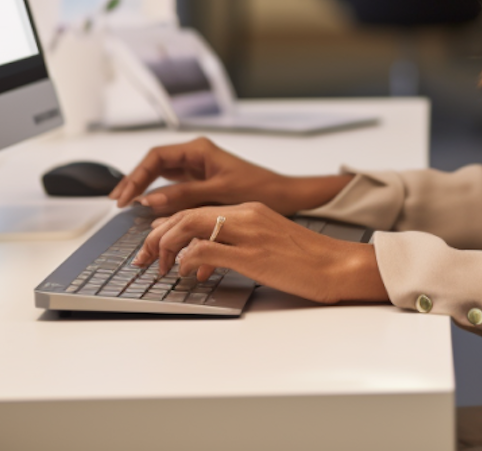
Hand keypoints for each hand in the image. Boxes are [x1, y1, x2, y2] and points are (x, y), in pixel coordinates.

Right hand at [108, 136, 351, 216]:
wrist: (285, 196)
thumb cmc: (259, 188)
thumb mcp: (219, 192)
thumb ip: (184, 195)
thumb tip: (150, 199)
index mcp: (199, 150)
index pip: (156, 157)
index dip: (136, 176)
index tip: (125, 196)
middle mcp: (196, 156)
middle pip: (155, 165)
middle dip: (134, 182)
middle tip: (117, 202)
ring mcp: (198, 170)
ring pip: (162, 177)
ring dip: (144, 190)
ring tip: (125, 206)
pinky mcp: (202, 184)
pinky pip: (173, 188)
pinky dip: (160, 198)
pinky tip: (148, 210)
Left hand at [132, 202, 388, 304]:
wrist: (338, 265)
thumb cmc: (308, 261)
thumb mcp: (268, 243)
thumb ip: (237, 245)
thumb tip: (203, 259)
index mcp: (250, 209)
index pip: (197, 209)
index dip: (168, 225)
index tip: (153, 242)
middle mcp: (246, 214)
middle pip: (186, 214)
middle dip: (157, 236)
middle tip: (143, 257)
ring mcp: (247, 232)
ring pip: (189, 226)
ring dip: (164, 247)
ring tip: (156, 266)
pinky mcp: (250, 253)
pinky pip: (204, 250)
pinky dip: (184, 260)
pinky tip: (182, 273)